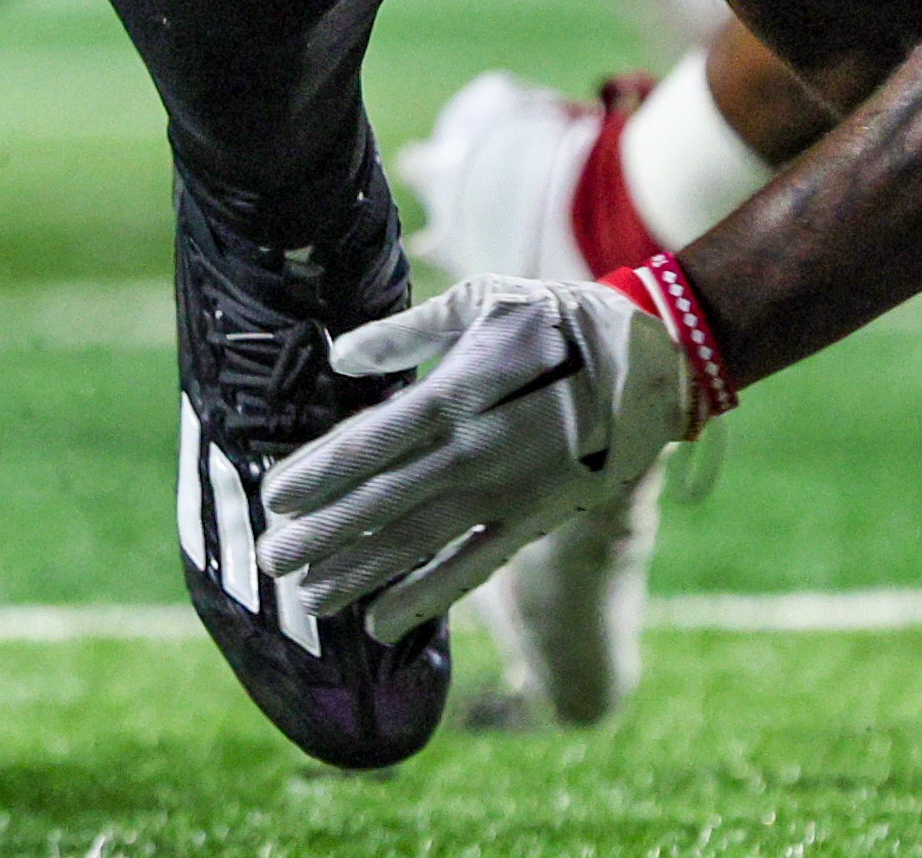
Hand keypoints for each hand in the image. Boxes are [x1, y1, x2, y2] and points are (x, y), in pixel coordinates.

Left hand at [262, 273, 692, 640]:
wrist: (650, 359)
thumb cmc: (556, 318)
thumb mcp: (482, 300)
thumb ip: (407, 331)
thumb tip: (339, 356)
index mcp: (456, 394)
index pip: (369, 443)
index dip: (317, 473)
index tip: (274, 498)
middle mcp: (473, 453)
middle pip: (381, 503)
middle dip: (322, 535)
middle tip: (271, 561)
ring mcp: (506, 494)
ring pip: (417, 544)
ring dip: (359, 573)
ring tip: (309, 598)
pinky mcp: (536, 519)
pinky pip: (473, 567)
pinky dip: (426, 598)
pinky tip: (383, 622)